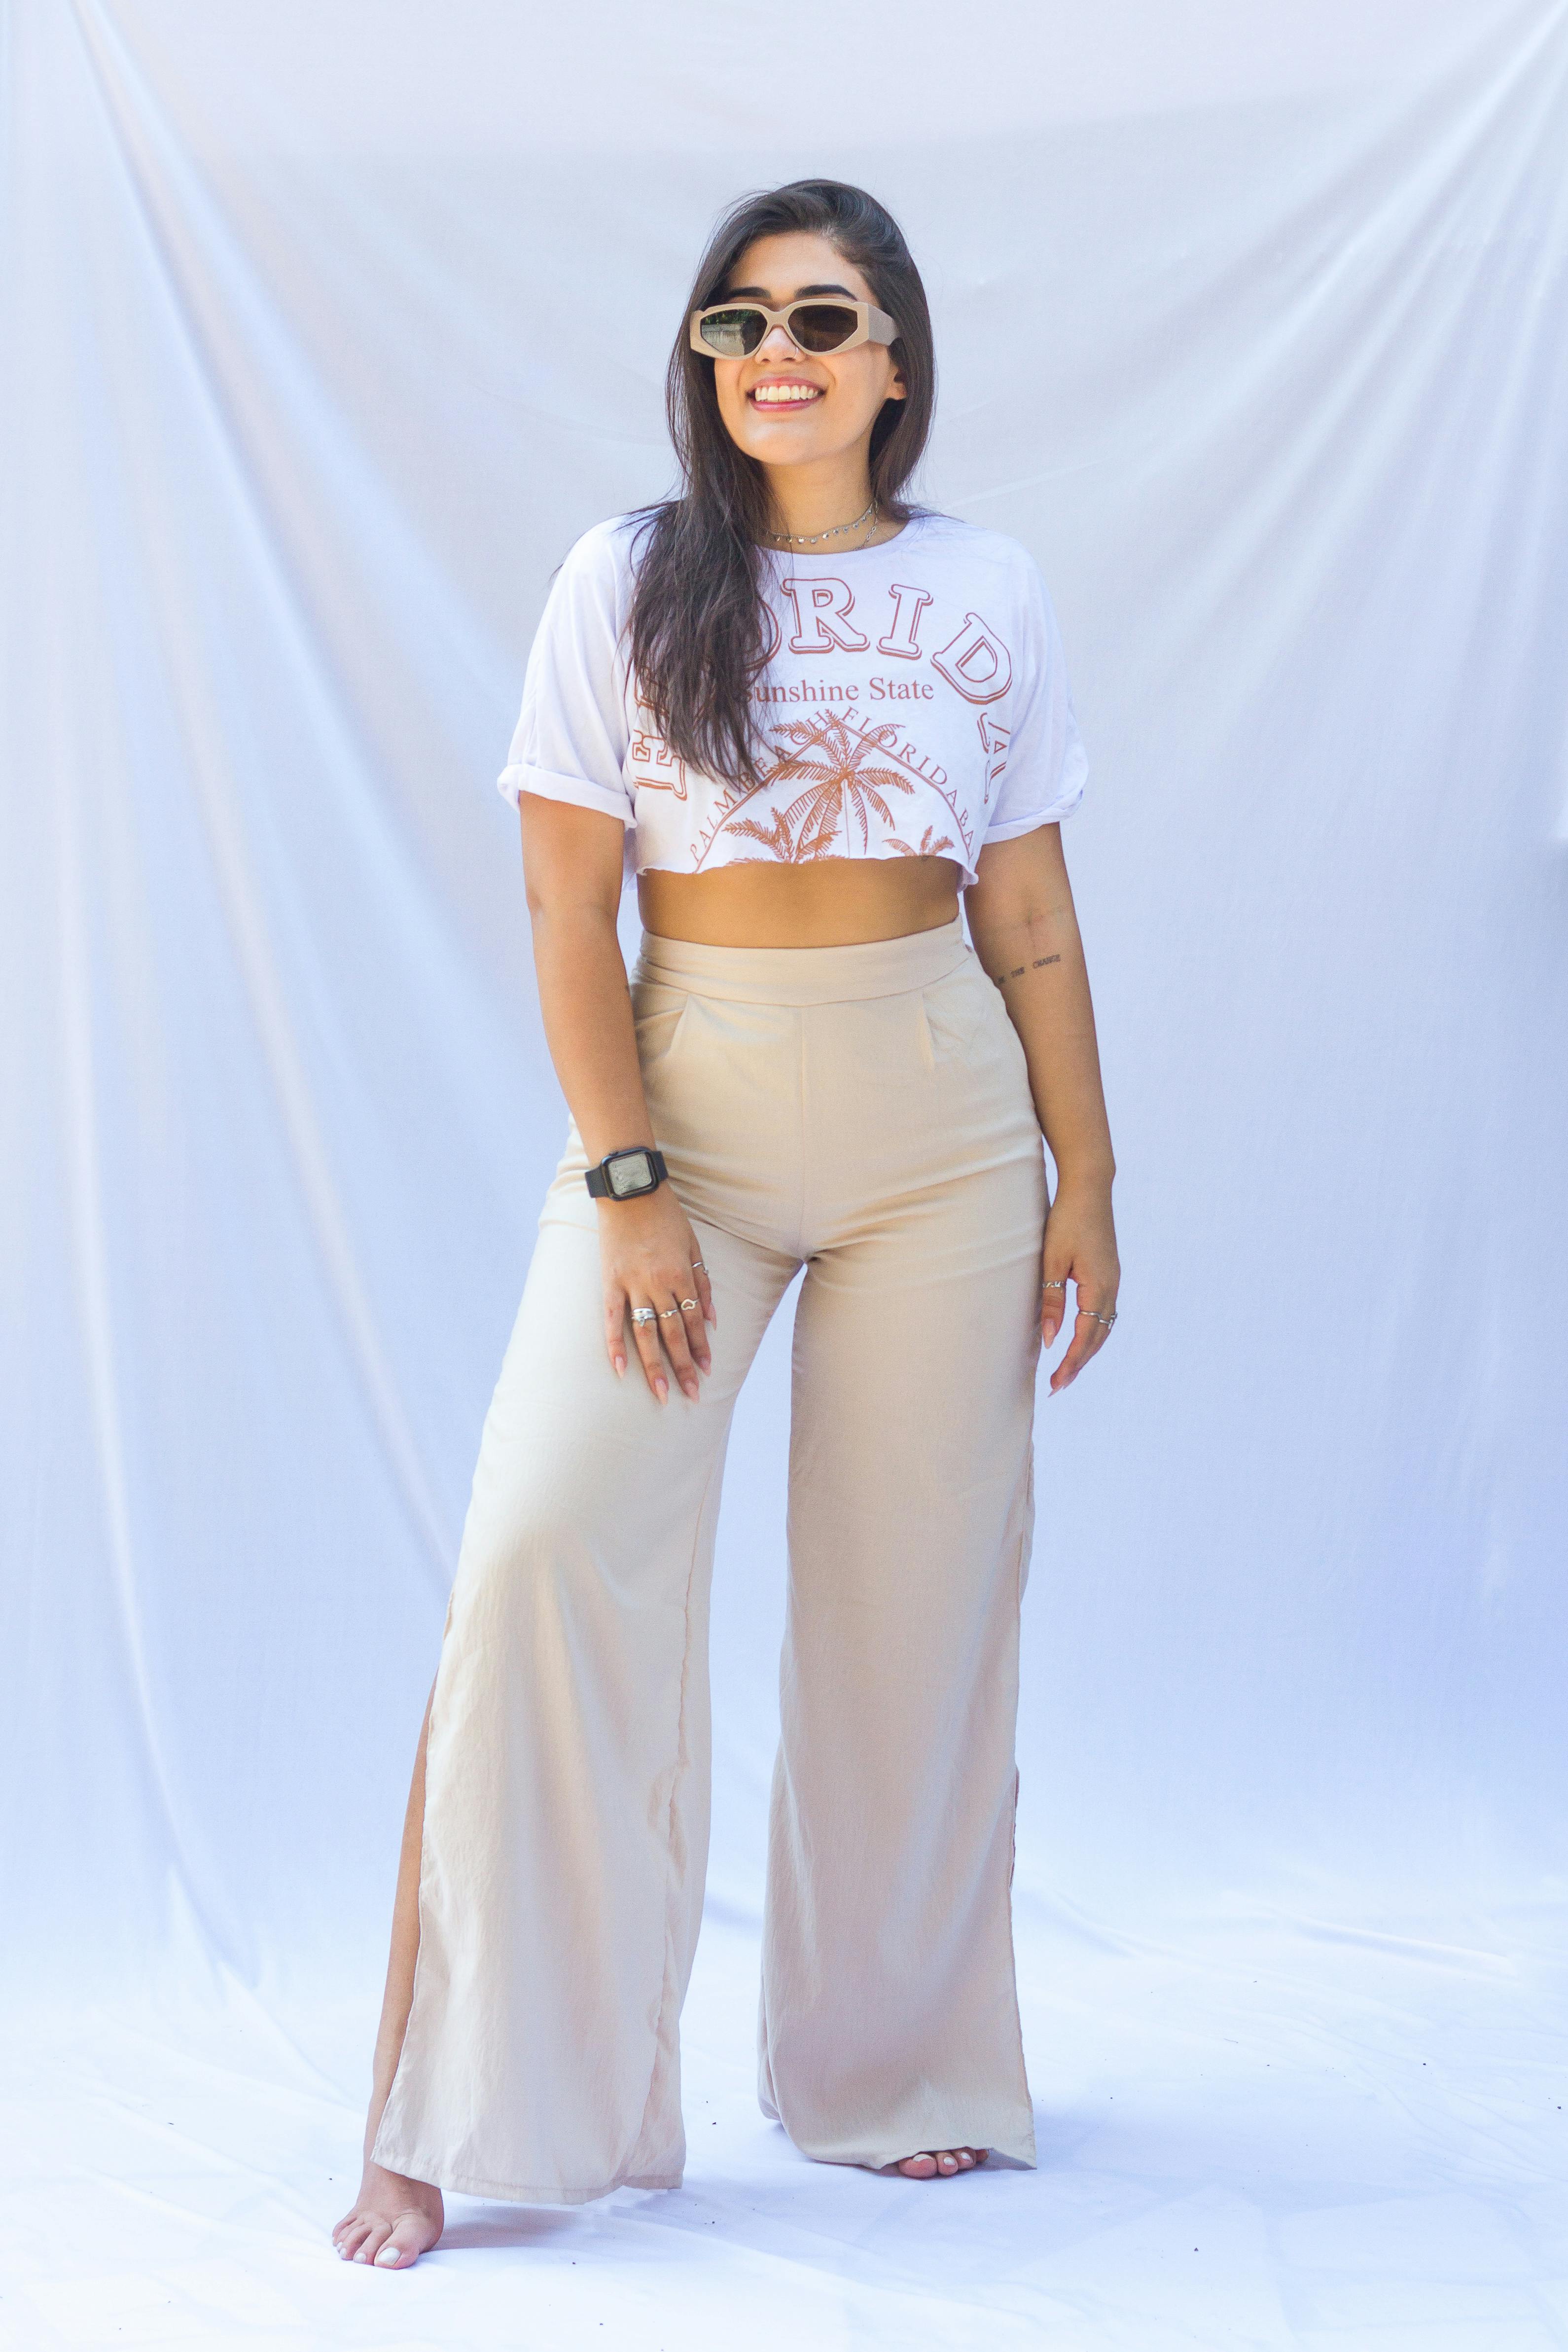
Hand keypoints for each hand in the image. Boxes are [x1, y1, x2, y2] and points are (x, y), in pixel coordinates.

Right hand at [600, 1184, 715, 1402]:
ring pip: (646, 1334)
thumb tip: (712, 1320)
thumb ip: (703, 1283)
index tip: (707, 1372)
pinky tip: (619, 1369)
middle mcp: (660, 1285)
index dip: (701, 1349)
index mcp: (682, 1276)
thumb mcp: (694, 1245)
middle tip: (690, 1396)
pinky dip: (614, 1344)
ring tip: (662, 1394)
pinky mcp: (610, 1281)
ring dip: (654, 1367)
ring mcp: (633, 1284)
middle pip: (673, 1335)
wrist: (631, 1190)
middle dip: (683, 1368)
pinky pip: (613, 1318)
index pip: (694, 1322)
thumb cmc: (666, 1216)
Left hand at [1040, 1180, 1118, 1393]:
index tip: (1056, 1384)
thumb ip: (1052, 1301)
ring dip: (1086, 1350)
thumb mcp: (1052, 1261)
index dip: (1070, 1362)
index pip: (1085, 1337)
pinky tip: (1079, 1337)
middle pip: (1098, 1337)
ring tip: (1067, 1369)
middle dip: (1078, 1363)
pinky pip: (1103, 1312)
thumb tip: (1050, 1341)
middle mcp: (1111, 1287)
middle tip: (1058, 1386)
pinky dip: (1092, 1331)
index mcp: (1099, 1287)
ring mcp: (1113, 1280)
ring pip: (1103, 1326)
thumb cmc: (1066, 1220)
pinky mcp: (1109, 1273)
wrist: (1089, 1188)